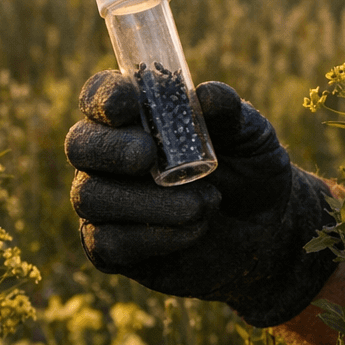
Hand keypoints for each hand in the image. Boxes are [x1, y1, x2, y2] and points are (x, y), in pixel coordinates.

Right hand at [66, 71, 337, 326]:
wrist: (265, 232)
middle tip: (147, 156)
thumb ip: (231, 112)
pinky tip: (195, 230)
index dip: (105, 96)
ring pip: (91, 196)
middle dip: (109, 148)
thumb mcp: (252, 136)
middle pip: (79, 144)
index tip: (129, 104)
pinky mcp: (110, 249)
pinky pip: (108, 243)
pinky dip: (154, 235)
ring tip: (207, 203)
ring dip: (147, 201)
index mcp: (139, 117)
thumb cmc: (251, 171)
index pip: (101, 96)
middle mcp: (111, 157)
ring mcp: (107, 203)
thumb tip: (205, 95)